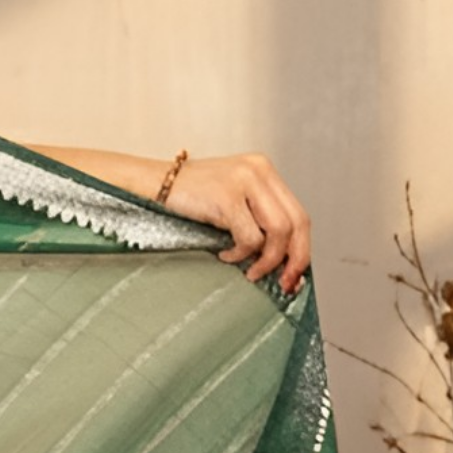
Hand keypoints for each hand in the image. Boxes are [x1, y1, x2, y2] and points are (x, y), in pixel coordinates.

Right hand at [167, 153, 310, 294]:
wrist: (151, 184)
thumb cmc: (189, 198)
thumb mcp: (234, 200)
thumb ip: (259, 219)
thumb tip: (284, 261)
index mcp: (264, 170)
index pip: (298, 214)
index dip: (301, 248)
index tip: (294, 274)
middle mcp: (259, 171)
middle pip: (296, 223)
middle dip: (293, 259)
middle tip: (283, 282)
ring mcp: (244, 181)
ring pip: (278, 231)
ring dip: (267, 260)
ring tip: (249, 270)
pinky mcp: (227, 196)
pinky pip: (249, 237)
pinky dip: (240, 254)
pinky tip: (224, 255)